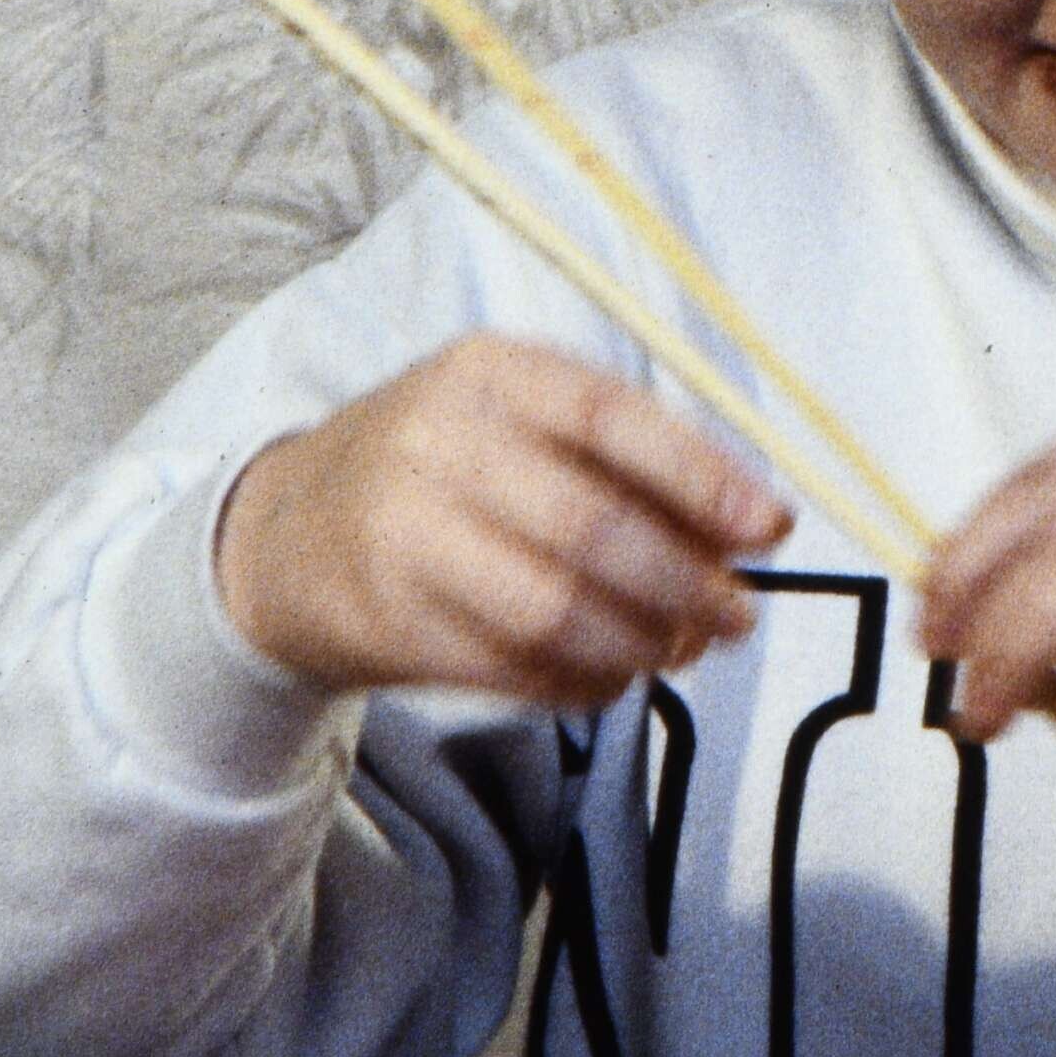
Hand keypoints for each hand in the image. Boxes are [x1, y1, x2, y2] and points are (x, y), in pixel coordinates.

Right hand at [212, 334, 795, 706]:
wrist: (285, 534)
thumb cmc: (442, 469)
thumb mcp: (516, 420)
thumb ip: (627, 459)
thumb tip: (751, 527)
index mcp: (486, 373)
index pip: (610, 418)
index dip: (701, 477)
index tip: (770, 528)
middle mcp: (437, 444)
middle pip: (589, 527)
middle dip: (684, 582)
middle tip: (737, 616)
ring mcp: (405, 537)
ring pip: (555, 612)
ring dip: (640, 644)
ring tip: (678, 649)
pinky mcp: (389, 623)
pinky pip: (514, 669)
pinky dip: (583, 683)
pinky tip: (611, 674)